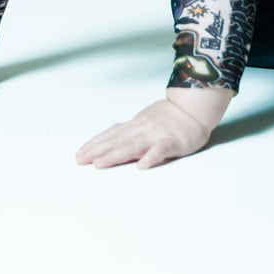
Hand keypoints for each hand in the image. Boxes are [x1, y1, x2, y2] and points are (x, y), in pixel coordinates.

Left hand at [76, 97, 210, 169]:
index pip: (111, 135)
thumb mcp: (145, 119)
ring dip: (115, 155)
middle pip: (117, 141)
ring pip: (133, 145)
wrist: (194, 107)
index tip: (79, 154)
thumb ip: (129, 129)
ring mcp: (157, 135)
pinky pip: (161, 150)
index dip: (95, 144)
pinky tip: (142, 166)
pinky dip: (152, 157)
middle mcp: (142, 129)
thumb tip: (111, 133)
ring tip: (100, 164)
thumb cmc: (170, 116)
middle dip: (97, 151)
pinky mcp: (173, 142)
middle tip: (80, 160)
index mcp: (135, 125)